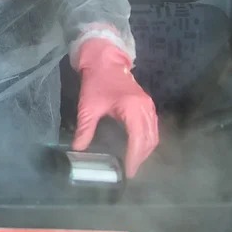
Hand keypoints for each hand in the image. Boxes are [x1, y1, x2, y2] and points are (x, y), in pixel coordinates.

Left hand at [72, 37, 158, 177]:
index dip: (135, 158)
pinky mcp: (147, 104)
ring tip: (133, 162)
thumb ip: (85, 129)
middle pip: (149, 139)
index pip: (138, 139)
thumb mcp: (88, 107)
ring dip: (146, 149)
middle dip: (141, 157)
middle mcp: (145, 108)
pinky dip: (148, 139)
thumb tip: (78, 149)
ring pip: (154, 134)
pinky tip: (137, 147)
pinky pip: (153, 127)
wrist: (105, 60)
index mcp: (132, 109)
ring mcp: (149, 105)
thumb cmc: (96, 82)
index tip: (128, 172)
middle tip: (130, 171)